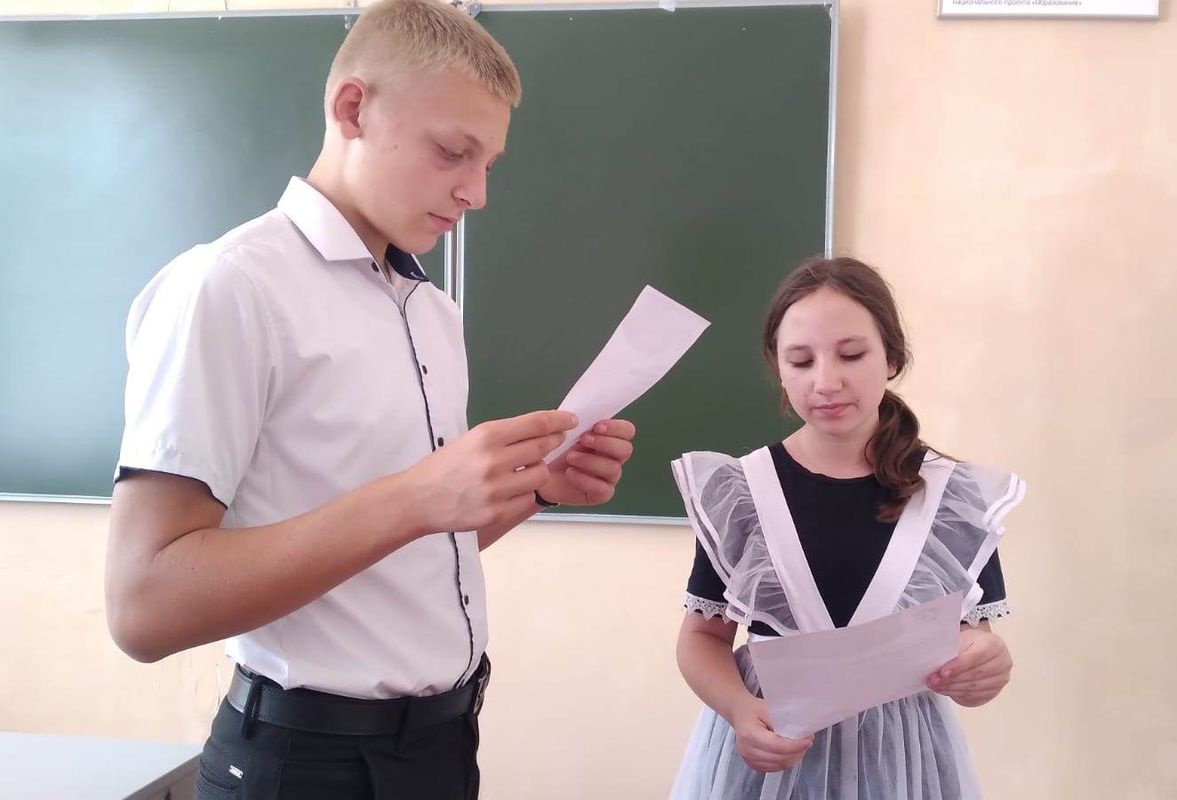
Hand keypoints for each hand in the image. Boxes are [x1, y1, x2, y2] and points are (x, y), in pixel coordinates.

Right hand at [403, 410, 576, 533]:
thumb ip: (505, 435)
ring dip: (537, 471)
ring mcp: (496, 489)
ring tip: (522, 472)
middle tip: (553, 442)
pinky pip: (529, 499)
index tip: (571, 420)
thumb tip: (544, 429)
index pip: (536, 424)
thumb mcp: (471, 439)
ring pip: (540, 474)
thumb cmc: (446, 465)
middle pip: (543, 447)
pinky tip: (511, 491)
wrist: (418, 499)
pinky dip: (525, 493)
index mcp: (486, 436)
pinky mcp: (497, 512)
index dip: (559, 420)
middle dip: (553, 443)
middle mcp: (493, 461)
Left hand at [539, 419, 635, 505]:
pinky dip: (585, 479)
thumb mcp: (562, 430)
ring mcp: (608, 477)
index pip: (627, 431)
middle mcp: (613, 457)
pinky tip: (570, 473)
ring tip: (570, 457)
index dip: (616, 428)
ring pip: (613, 469)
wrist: (538, 474)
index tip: (597, 426)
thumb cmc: (555, 449)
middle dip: (605, 443)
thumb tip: (577, 415)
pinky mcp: (600, 494)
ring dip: (590, 460)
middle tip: (583, 439)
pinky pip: (602, 488)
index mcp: (608, 438)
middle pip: (626, 449)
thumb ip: (574, 421)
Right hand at [729, 695, 812, 772]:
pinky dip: (784, 762)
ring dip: (792, 758)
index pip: (777, 746)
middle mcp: (747, 749)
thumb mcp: (767, 708)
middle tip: (806, 741)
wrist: (739, 713)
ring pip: (779, 765)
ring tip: (799, 746)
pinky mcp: (752, 764)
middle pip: (779, 758)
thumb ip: (783, 720)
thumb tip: (800, 731)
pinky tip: (788, 752)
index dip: (795, 745)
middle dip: (797, 752)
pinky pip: (773, 768)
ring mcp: (748, 758)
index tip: (807, 740)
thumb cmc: (753, 709)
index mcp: (750, 733)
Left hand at [927, 625, 1012, 706]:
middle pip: (975, 674)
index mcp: (995, 644)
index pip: (976, 656)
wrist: (979, 649)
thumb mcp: (962, 639)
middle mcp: (1003, 663)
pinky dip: (958, 695)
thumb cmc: (969, 643)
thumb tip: (936, 664)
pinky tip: (946, 691)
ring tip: (936, 686)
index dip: (958, 665)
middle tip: (933, 681)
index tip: (942, 672)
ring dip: (952, 689)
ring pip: (974, 688)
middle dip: (951, 679)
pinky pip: (974, 697)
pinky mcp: (994, 692)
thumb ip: (952, 650)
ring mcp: (1000, 680)